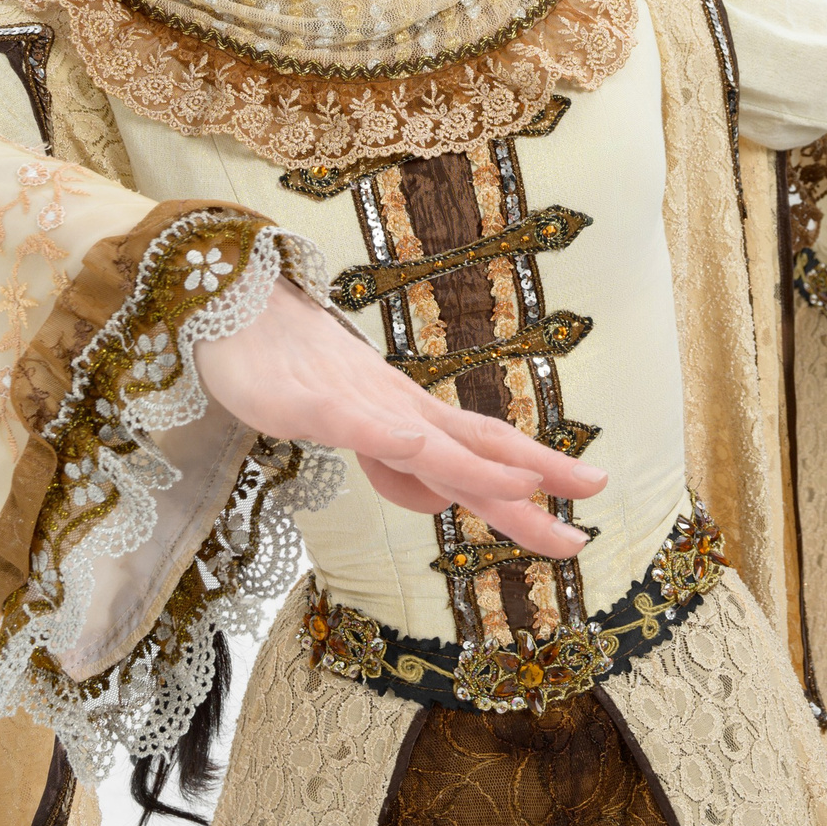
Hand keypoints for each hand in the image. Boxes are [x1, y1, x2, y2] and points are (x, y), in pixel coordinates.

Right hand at [196, 281, 604, 557]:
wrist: (236, 310)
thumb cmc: (297, 369)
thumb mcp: (357, 431)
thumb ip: (398, 465)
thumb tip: (439, 498)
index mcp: (414, 419)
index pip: (488, 451)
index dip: (539, 476)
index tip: (589, 502)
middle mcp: (401, 410)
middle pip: (477, 450)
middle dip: (535, 483)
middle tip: (590, 515)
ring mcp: (359, 404)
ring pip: (427, 442)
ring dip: (478, 467)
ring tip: (530, 487)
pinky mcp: (310, 402)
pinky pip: (352, 423)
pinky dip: (385, 438)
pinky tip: (413, 446)